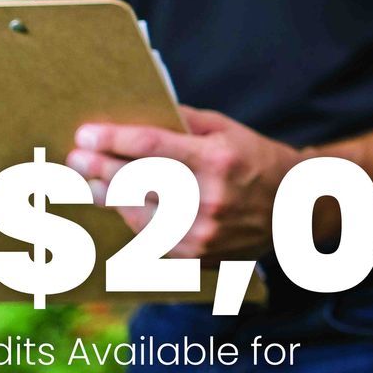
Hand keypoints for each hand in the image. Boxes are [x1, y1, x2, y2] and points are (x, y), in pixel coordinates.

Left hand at [68, 105, 305, 260]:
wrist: (297, 210)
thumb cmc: (258, 161)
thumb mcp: (228, 130)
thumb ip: (184, 122)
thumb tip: (137, 116)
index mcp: (217, 160)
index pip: (151, 148)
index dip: (113, 140)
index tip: (85, 134)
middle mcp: (208, 199)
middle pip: (137, 182)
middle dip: (99, 168)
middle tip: (74, 158)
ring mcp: (201, 233)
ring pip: (137, 213)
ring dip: (106, 195)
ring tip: (87, 183)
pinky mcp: (197, 256)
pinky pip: (151, 237)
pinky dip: (132, 218)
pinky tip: (118, 205)